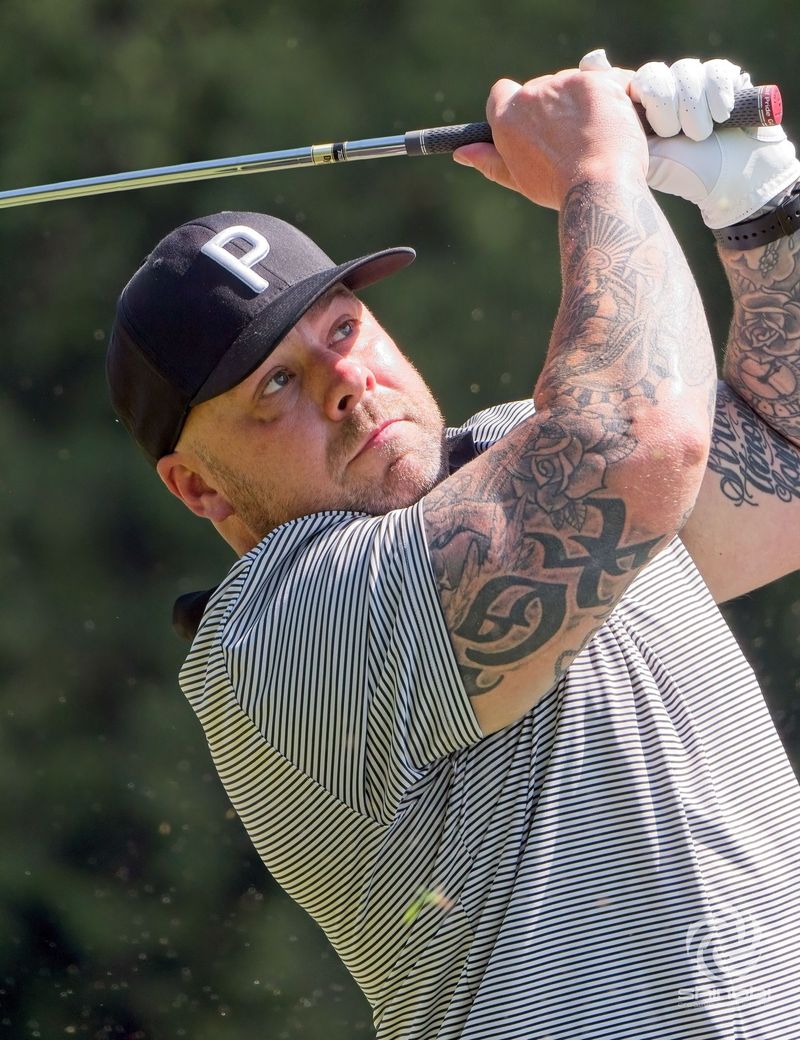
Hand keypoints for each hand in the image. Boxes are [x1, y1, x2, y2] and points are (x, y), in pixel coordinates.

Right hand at [453, 67, 647, 208]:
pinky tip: (615, 122)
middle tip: (572, 139)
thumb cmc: (558, 188)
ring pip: (574, 85)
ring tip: (595, 136)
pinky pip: (606, 80)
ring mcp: (565, 84)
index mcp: (507, 117)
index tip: (533, 124)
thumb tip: (461, 153)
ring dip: (583, 102)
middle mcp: (532, 94)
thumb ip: (489, 161)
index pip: (503, 92)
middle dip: (555, 107)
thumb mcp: (518, 178)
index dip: (517, 106)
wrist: (599, 186)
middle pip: (541, 89)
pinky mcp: (595, 81)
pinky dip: (612, 97)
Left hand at [580, 50, 799, 228]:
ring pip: (684, 71)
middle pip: (654, 74)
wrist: (732, 180)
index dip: (642, 97)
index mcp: (640, 108)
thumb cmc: (684, 174)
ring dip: (693, 108)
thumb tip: (588, 87)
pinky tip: (720, 117)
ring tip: (699, 135)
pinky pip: (715, 70)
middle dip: (665, 107)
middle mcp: (665, 91)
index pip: (629, 81)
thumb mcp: (642, 155)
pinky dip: (716, 96)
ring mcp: (693, 83)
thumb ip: (614, 127)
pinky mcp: (723, 78)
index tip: (652, 123)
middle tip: (673, 134)